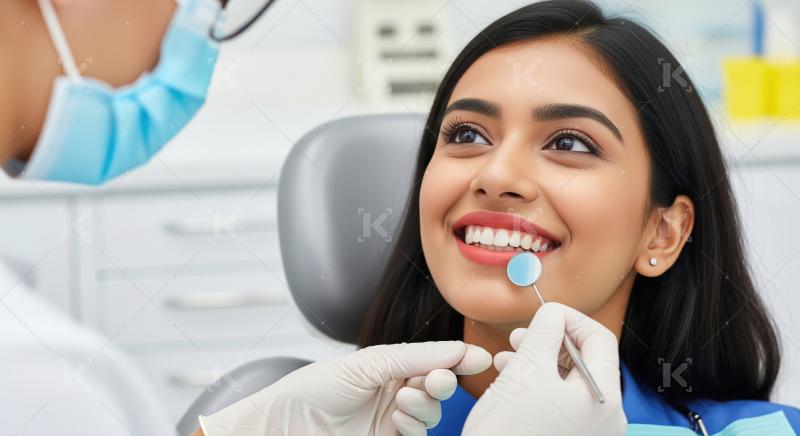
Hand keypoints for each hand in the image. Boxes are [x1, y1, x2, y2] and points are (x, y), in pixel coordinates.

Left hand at [198, 341, 491, 435]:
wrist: (284, 428)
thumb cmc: (314, 389)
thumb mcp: (366, 364)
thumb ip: (414, 358)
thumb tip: (459, 349)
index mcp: (388, 365)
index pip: (432, 359)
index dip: (456, 357)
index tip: (480, 358)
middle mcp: (394, 391)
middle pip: (437, 385)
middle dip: (442, 380)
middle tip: (437, 379)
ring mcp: (392, 419)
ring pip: (432, 412)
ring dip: (425, 404)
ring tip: (403, 401)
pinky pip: (419, 434)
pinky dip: (415, 425)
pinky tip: (399, 420)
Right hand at [462, 302, 626, 435]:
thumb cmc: (508, 433)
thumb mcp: (525, 370)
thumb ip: (544, 332)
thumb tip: (553, 313)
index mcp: (604, 398)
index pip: (599, 339)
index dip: (569, 319)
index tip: (543, 314)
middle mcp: (606, 418)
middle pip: (586, 361)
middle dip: (550, 342)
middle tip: (520, 337)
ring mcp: (590, 433)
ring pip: (569, 381)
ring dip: (540, 361)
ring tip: (509, 358)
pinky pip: (562, 403)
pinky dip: (540, 386)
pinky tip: (512, 381)